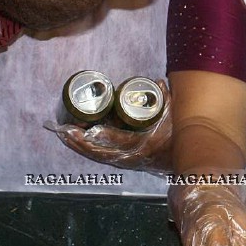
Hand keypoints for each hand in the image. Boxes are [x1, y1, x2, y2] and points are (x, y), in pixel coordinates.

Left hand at [51, 80, 172, 173]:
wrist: (183, 161)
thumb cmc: (179, 135)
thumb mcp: (176, 116)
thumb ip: (166, 99)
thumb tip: (156, 82)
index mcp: (146, 145)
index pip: (123, 141)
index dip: (106, 136)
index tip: (91, 129)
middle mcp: (132, 157)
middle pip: (102, 153)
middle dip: (82, 143)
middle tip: (66, 130)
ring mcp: (126, 162)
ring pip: (98, 156)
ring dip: (79, 147)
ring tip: (63, 134)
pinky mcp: (121, 162)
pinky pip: (100, 157)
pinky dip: (84, 150)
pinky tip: (71, 141)